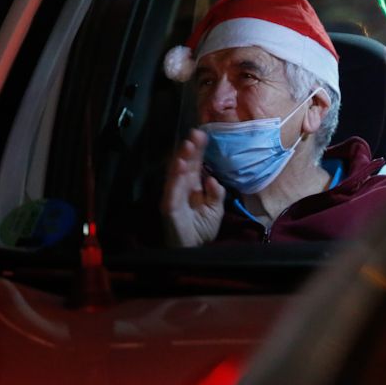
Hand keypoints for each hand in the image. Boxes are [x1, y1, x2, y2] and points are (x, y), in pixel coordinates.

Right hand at [161, 129, 225, 246]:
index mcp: (194, 185)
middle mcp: (182, 187)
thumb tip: (212, 179)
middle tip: (195, 134)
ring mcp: (174, 195)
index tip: (203, 134)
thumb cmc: (202, 229)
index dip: (198, 150)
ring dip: (181, 158)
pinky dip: (174, 177)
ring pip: (176, 173)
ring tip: (188, 145)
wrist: (194, 249)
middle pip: (185, 164)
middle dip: (190, 150)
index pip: (195, 164)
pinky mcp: (169, 206)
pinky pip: (171, 190)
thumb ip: (216, 193)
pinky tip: (179, 166)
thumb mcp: (216, 209)